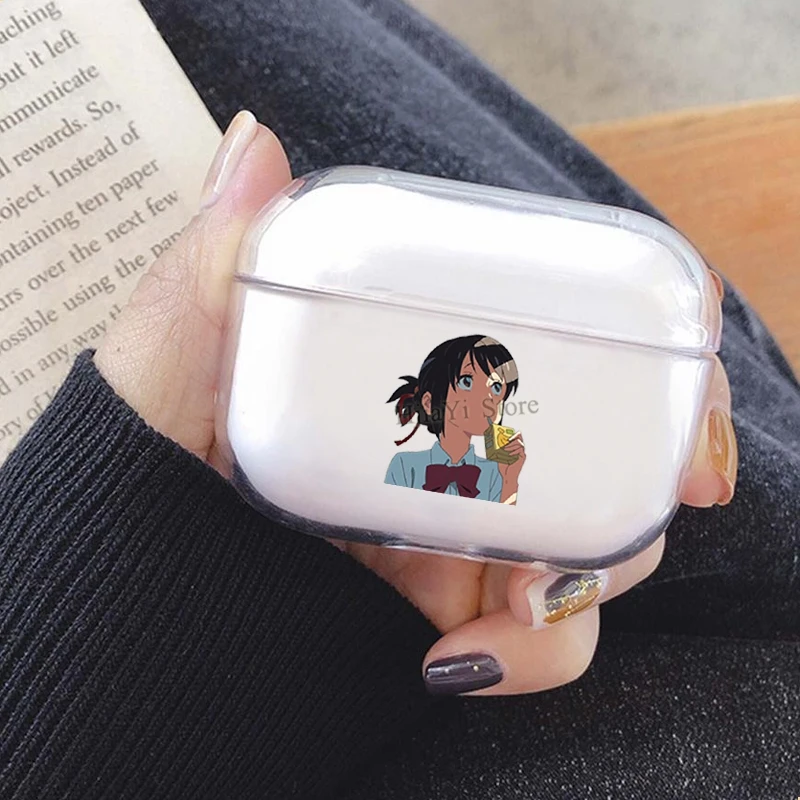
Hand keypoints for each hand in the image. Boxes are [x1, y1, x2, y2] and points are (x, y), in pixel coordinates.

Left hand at [95, 112, 737, 697]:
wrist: (138, 575)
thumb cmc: (156, 451)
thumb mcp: (177, 353)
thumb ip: (216, 258)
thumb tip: (255, 150)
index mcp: (421, 359)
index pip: (556, 332)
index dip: (642, 346)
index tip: (682, 376)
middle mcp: (461, 435)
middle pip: (603, 442)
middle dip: (650, 470)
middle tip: (671, 485)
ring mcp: (468, 523)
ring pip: (591, 546)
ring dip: (590, 580)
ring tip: (521, 606)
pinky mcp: (458, 597)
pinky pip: (538, 634)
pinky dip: (531, 655)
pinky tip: (461, 660)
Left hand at [497, 431, 525, 488]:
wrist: (507, 476)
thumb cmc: (504, 467)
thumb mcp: (499, 456)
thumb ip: (499, 450)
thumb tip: (493, 443)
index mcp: (515, 450)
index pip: (517, 439)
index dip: (514, 435)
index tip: (509, 433)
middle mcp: (519, 451)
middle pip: (519, 439)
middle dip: (513, 437)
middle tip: (507, 438)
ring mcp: (522, 454)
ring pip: (520, 444)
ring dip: (512, 445)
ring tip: (505, 448)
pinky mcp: (522, 458)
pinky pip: (521, 450)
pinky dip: (514, 451)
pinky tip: (509, 454)